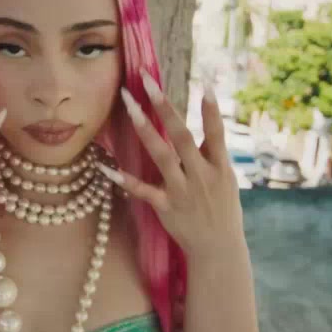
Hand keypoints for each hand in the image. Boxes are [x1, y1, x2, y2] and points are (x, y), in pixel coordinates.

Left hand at [97, 68, 244, 258]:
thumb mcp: (227, 180)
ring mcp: (182, 191)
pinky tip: (104, 165)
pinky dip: (123, 179)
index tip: (206, 84)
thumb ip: (212, 152)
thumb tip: (207, 120)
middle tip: (148, 82)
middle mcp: (201, 175)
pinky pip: (141, 190)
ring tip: (130, 106)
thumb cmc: (222, 209)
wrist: (218, 249)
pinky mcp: (165, 206)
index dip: (212, 110)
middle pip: (182, 137)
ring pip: (161, 156)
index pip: (217, 133)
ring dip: (144, 130)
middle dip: (166, 108)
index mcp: (220, 167)